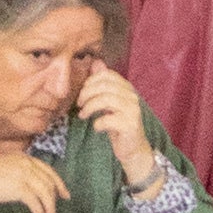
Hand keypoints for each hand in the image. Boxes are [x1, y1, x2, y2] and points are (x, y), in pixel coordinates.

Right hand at [0, 144, 68, 212]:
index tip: (63, 193)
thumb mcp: (1, 168)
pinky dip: (40, 210)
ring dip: (49, 207)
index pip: (46, 169)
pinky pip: (36, 201)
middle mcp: (25, 163)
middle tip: (57, 209)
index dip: (58, 182)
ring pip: (45, 192)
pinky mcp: (19, 187)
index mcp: (21, 157)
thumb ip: (14, 172)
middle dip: (56, 196)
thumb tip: (25, 185)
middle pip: (48, 181)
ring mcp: (23, 174)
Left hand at [73, 59, 159, 186]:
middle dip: (87, 94)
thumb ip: (103, 84)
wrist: (133, 149)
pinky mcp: (130, 125)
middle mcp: (132, 96)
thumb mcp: (108, 103)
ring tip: (83, 115)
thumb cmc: (118, 125)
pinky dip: (98, 123)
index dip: (90, 82)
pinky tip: (97, 127)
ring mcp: (132, 110)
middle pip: (104, 86)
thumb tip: (95, 63)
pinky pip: (108, 119)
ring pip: (105, 100)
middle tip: (80, 105)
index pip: (106, 75)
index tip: (82, 94)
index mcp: (127, 88)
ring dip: (89, 107)